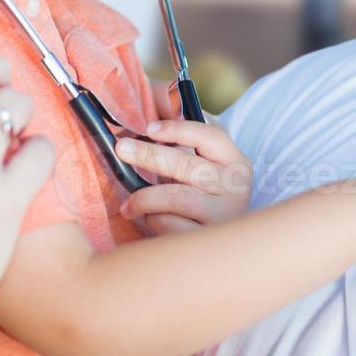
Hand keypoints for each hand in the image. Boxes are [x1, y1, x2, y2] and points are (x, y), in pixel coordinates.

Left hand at [116, 119, 252, 233]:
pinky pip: (171, 226)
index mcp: (235, 161)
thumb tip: (146, 110)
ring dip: (145, 197)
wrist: (224, 245)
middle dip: (149, 154)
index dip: (177, 129)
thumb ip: (179, 135)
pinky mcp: (207, 240)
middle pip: (187, 166)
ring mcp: (224, 216)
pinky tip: (150, 220)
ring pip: (176, 198)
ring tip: (128, 203)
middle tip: (121, 148)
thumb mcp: (199, 162)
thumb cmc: (201, 194)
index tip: (149, 127)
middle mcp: (235, 188)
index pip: (209, 136)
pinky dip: (154, 220)